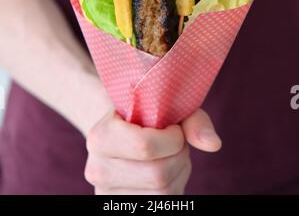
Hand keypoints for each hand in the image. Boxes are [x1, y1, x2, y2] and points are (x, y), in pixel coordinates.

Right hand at [84, 109, 220, 194]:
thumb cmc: (146, 115)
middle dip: (178, 155)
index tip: (173, 129)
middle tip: (174, 142)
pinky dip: (173, 187)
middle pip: (158, 174)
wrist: (119, 131)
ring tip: (169, 155)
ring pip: (162, 192)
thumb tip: (214, 144)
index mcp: (100, 137)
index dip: (171, 138)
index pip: (145, 146)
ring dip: (178, 172)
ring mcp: (107, 194)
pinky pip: (162, 204)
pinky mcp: (119, 208)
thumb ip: (191, 120)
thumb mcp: (165, 107)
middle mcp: (97, 169)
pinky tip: (166, 172)